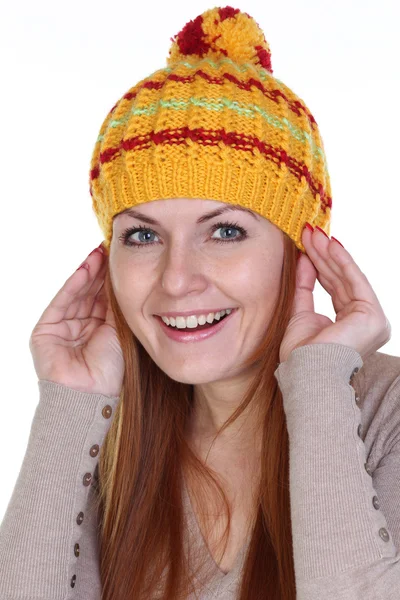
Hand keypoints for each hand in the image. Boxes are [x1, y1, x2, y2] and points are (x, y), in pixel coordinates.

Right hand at [29, 244, 124, 396]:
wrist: (91, 396)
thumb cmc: (110, 370)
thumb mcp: (119, 331)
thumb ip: (116, 306)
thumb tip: (120, 277)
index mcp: (97, 330)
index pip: (103, 298)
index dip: (110, 279)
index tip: (121, 258)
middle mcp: (79, 327)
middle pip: (89, 293)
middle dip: (100, 271)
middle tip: (110, 249)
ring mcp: (62, 328)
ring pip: (76, 294)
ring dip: (88, 273)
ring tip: (100, 253)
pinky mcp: (45, 331)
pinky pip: (62, 302)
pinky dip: (73, 284)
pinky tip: (86, 268)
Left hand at [279, 225, 390, 363]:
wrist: (304, 373)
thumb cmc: (300, 354)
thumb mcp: (300, 312)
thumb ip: (305, 286)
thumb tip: (304, 258)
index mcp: (350, 324)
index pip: (335, 287)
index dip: (320, 264)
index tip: (306, 243)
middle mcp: (366, 322)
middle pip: (340, 280)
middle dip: (323, 254)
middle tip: (308, 231)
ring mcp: (373, 319)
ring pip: (346, 278)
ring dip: (328, 253)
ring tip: (313, 233)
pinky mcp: (373, 315)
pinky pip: (354, 281)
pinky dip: (341, 261)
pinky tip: (329, 244)